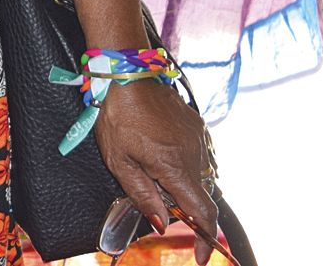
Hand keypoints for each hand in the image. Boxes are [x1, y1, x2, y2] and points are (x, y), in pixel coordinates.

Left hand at [94, 79, 221, 261]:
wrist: (126, 74)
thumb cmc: (117, 116)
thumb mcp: (119, 161)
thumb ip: (142, 195)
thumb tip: (161, 223)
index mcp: (175, 167)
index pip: (203, 212)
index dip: (206, 238)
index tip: (202, 255)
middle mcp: (195, 155)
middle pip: (201, 195)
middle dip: (184, 205)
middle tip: (158, 197)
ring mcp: (199, 139)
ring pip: (201, 175)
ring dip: (185, 183)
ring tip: (154, 168)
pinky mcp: (198, 126)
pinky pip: (200, 155)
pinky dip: (187, 164)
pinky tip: (164, 153)